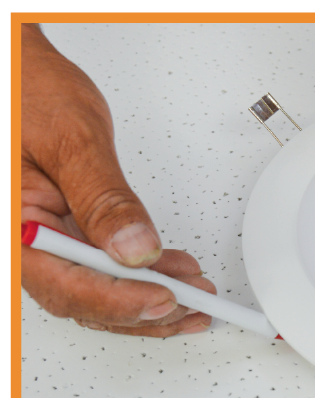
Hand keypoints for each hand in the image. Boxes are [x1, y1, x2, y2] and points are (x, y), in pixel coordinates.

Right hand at [21, 24, 214, 335]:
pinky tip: (174, 276)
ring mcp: (45, 244)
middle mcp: (24, 244)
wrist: (17, 71)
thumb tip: (135, 247)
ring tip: (195, 297)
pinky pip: (103, 268)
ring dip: (150, 299)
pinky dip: (141, 276)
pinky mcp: (67, 236)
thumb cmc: (26, 90)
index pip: (67, 285)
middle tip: (194, 306)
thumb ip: (103, 199)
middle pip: (86, 299)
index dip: (121, 300)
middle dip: (145, 309)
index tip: (166, 298)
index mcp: (13, 229)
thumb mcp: (71, 140)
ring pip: (99, 291)